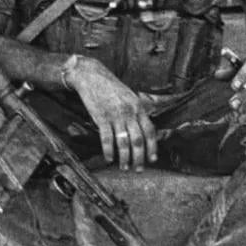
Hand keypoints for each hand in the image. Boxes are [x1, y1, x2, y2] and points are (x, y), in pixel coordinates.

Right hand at [63, 56, 156, 170]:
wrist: (92, 76)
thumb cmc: (111, 88)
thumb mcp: (130, 97)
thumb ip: (137, 113)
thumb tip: (144, 131)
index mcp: (138, 108)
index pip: (150, 131)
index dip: (153, 147)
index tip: (153, 159)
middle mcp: (129, 113)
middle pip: (138, 140)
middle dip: (139, 158)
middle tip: (139, 169)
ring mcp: (115, 115)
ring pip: (124, 142)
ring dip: (125, 158)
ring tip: (124, 167)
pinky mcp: (101, 117)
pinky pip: (107, 139)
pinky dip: (109, 151)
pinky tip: (109, 158)